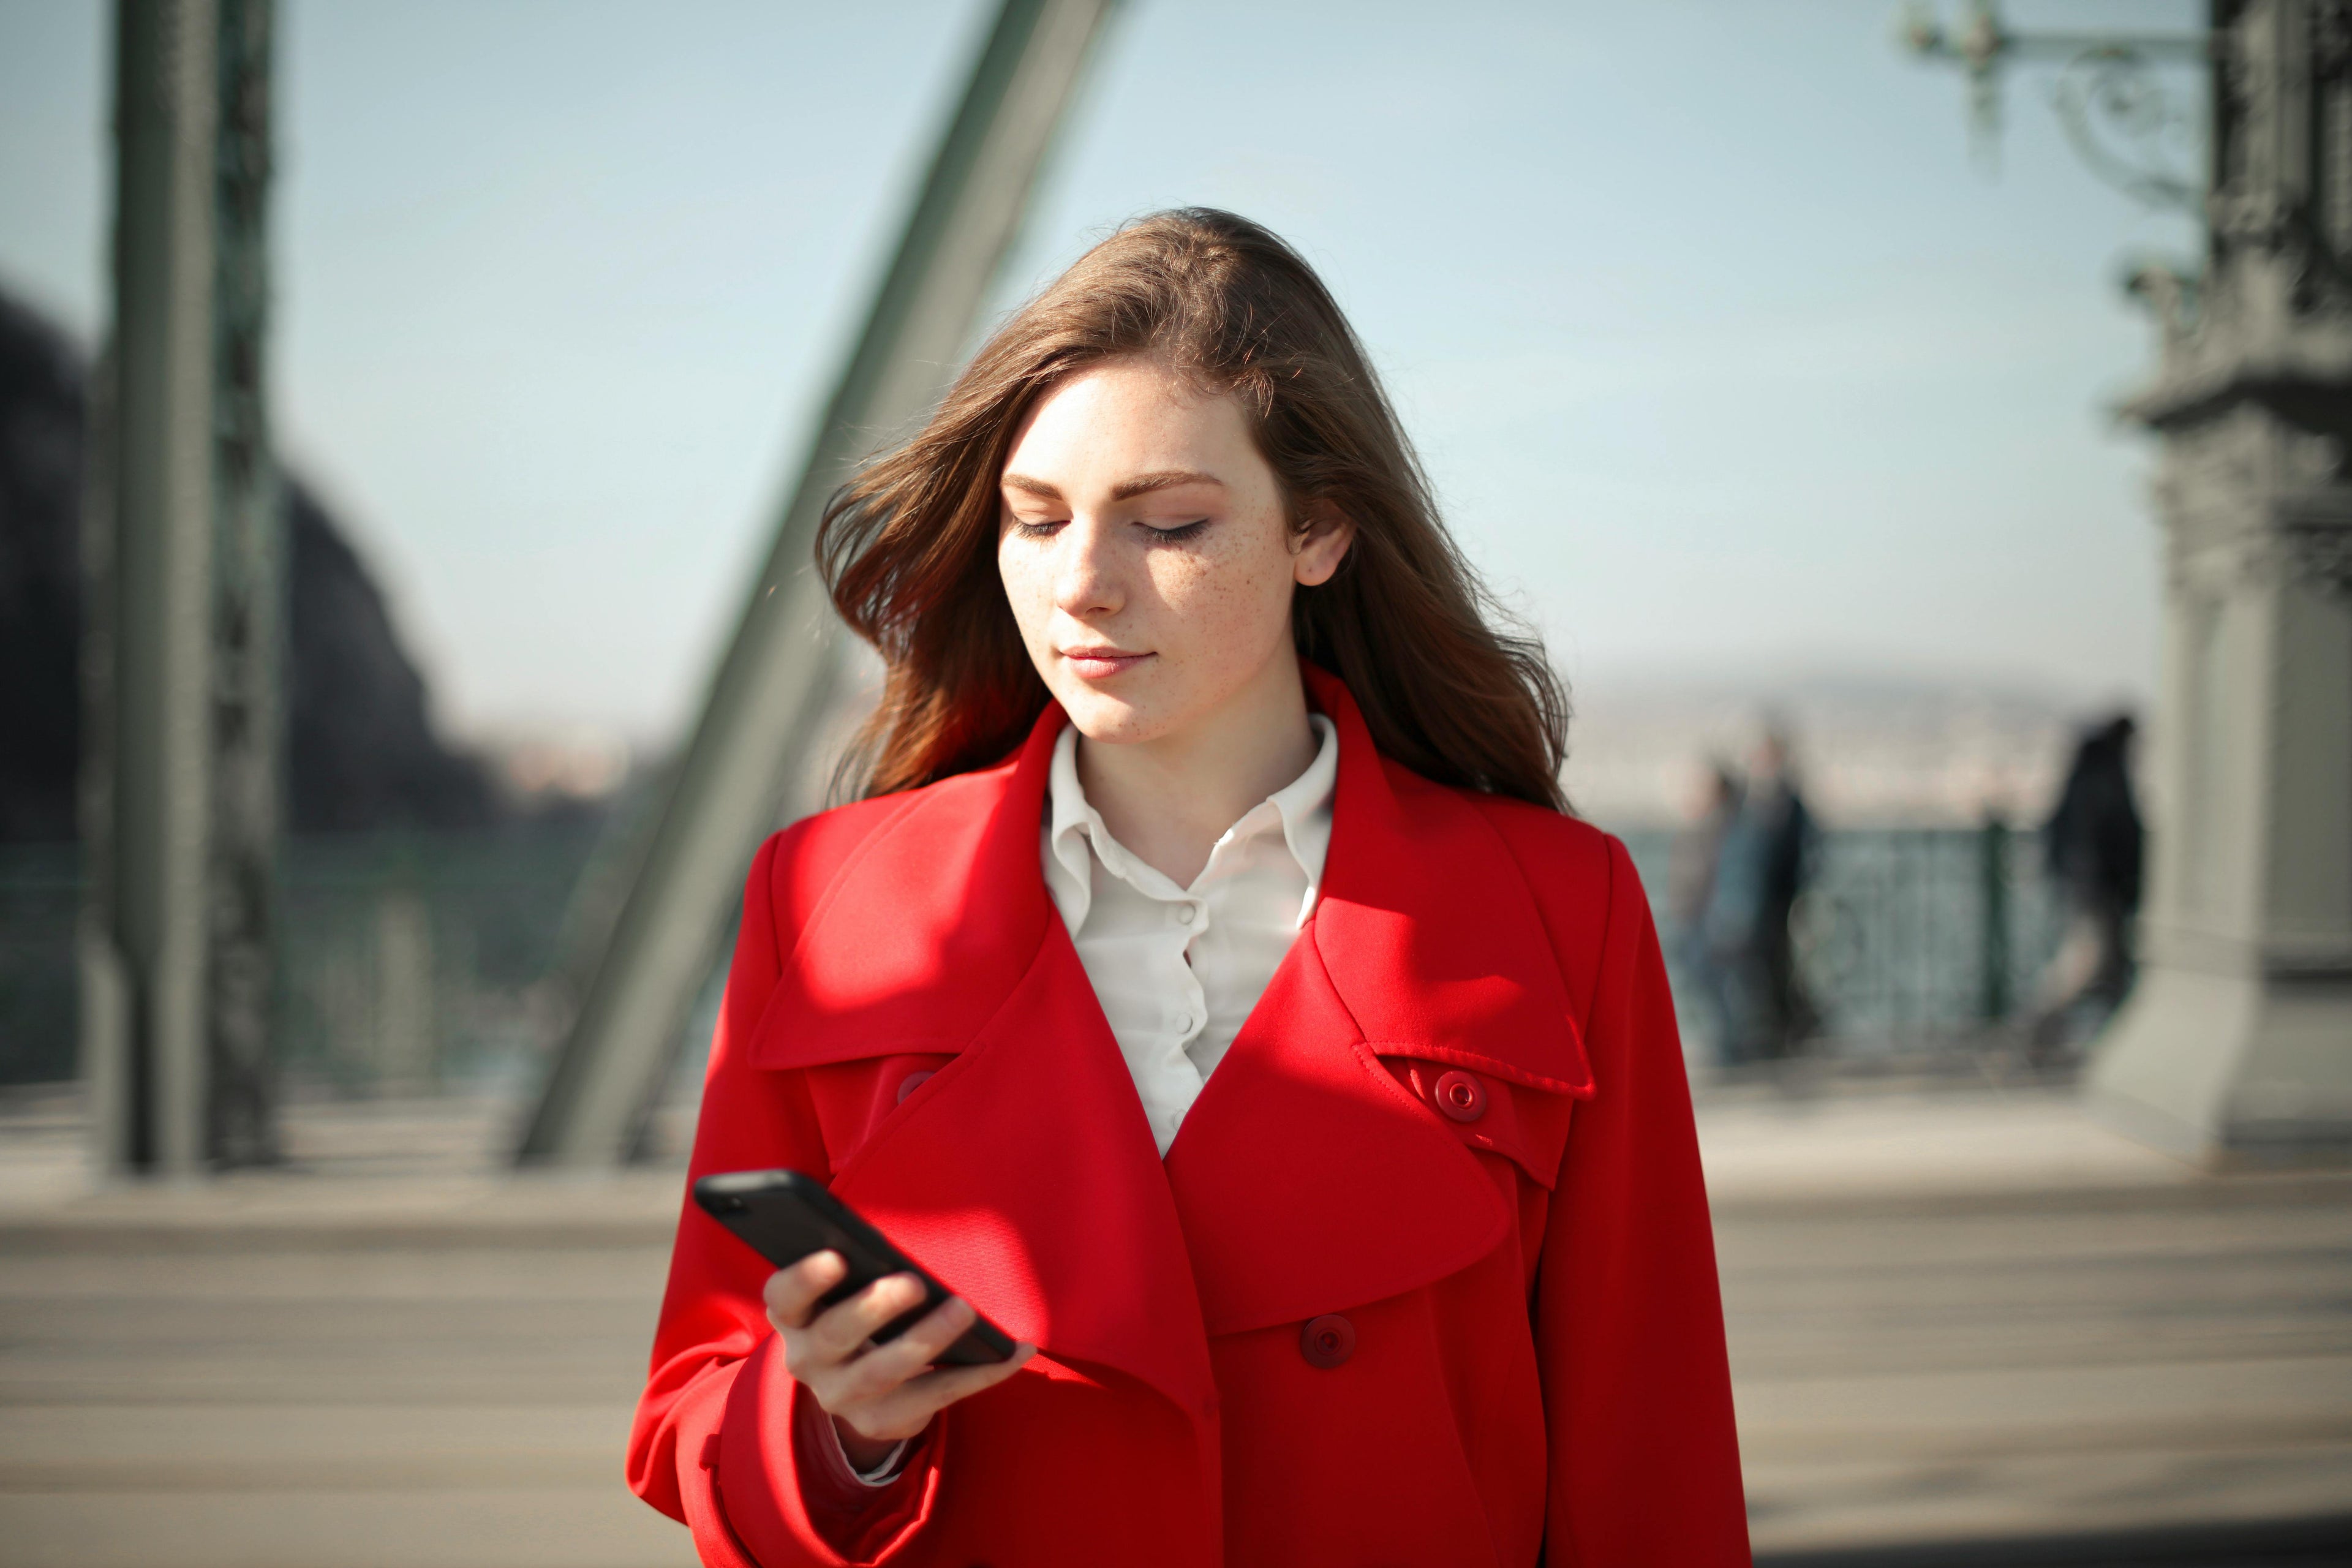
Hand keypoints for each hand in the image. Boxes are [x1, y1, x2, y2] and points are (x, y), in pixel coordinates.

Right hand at [763, 1252, 1035, 1470]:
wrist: (855, 1388)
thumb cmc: (856, 1313)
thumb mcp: (842, 1293)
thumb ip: (859, 1271)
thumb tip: (895, 1246)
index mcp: (795, 1316)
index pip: (784, 1296)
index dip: (806, 1278)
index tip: (837, 1256)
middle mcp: (808, 1360)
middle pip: (835, 1335)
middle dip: (875, 1307)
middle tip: (915, 1283)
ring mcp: (843, 1396)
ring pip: (882, 1372)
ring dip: (927, 1339)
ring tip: (963, 1310)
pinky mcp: (882, 1421)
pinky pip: (935, 1396)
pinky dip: (981, 1372)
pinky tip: (1016, 1351)